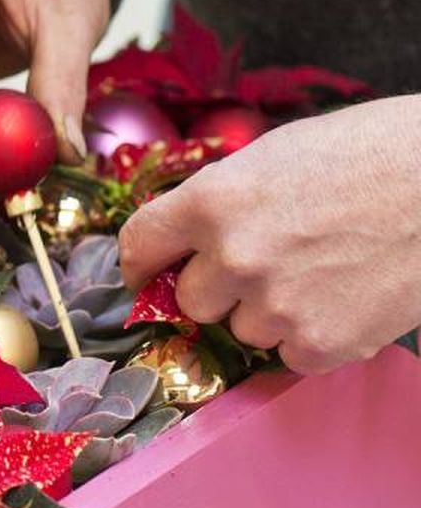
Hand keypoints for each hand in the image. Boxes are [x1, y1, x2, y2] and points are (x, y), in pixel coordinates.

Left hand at [117, 97, 420, 374]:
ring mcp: (276, 307)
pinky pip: (290, 355)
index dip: (143, 261)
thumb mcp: (272, 156)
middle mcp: (234, 258)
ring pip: (242, 330)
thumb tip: (188, 239)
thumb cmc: (366, 152)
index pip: (139, 245)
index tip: (150, 271)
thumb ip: (220, 201)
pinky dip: (311, 335)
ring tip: (320, 270)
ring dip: (267, 311)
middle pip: (189, 300)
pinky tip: (344, 295)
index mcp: (212, 201)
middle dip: (217, 287)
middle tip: (266, 262)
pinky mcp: (320, 344)